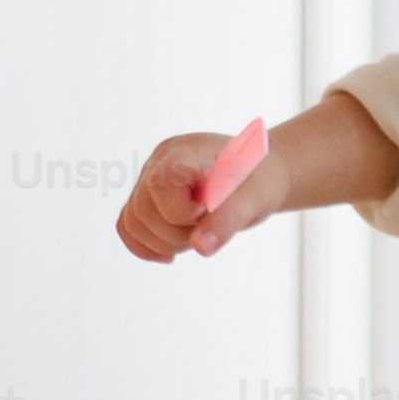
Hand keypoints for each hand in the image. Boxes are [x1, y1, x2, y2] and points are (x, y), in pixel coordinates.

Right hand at [114, 91, 398, 264]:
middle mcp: (160, 160)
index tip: (215, 215)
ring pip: (133, 227)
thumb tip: (205, 247)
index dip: (185, 218)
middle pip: (142, 217)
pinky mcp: (150, 197)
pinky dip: (151, 246)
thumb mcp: (255, 198)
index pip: (158, 200)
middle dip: (177, 233)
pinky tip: (182, 247)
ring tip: (201, 231)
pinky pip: (130, 233)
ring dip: (165, 241)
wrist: (268, 168)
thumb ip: (230, 219)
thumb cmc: (264, 178)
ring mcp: (150, 179)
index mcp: (181, 152)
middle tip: (212, 226)